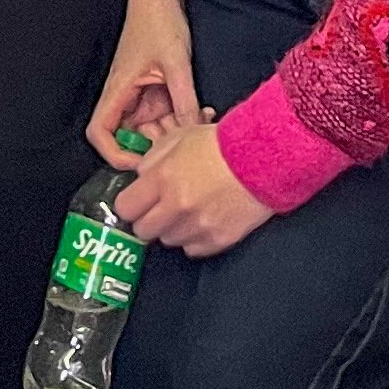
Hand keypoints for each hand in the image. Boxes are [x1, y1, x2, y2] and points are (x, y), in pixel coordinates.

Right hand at [88, 0, 202, 166]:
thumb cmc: (158, 22)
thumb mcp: (175, 63)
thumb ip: (183, 101)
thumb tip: (191, 136)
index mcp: (118, 90)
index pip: (100, 133)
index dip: (114, 154)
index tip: (141, 163)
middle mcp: (125, 97)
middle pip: (131, 137)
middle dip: (159, 145)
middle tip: (187, 142)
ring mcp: (141, 95)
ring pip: (153, 129)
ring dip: (175, 132)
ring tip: (200, 121)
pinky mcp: (155, 91)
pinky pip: (165, 116)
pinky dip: (181, 119)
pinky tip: (200, 113)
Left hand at [114, 113, 274, 255]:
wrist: (263, 159)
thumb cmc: (220, 144)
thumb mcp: (178, 139)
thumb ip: (151, 161)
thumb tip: (139, 179)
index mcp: (162, 179)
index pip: (125, 208)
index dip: (130, 204)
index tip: (136, 201)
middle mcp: (176, 207)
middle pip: (143, 231)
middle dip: (148, 219)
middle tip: (159, 208)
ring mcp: (198, 227)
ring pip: (168, 240)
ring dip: (172, 228)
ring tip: (188, 210)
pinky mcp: (218, 240)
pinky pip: (193, 249)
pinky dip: (194, 238)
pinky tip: (203, 220)